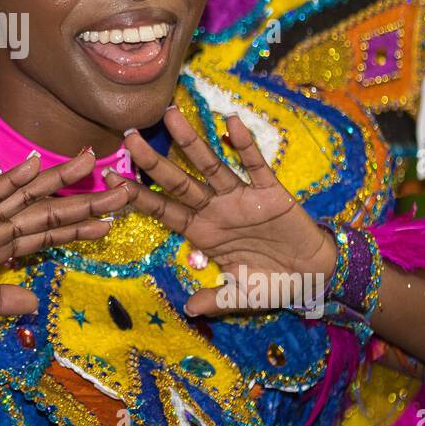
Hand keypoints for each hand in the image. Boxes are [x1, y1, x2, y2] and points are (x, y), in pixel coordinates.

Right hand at [0, 150, 129, 324]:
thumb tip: (35, 302)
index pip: (45, 238)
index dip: (77, 228)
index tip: (110, 221)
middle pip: (48, 213)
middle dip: (86, 201)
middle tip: (124, 187)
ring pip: (28, 197)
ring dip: (60, 180)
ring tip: (92, 161)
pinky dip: (13, 179)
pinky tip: (36, 164)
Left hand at [103, 107, 335, 317]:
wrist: (313, 275)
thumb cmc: (273, 283)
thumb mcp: (242, 296)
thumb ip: (216, 300)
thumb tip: (189, 310)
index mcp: (202, 233)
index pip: (163, 210)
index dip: (138, 196)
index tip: (111, 180)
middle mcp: (215, 210)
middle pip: (178, 181)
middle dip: (153, 161)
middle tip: (128, 137)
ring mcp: (241, 197)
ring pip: (210, 165)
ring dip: (191, 141)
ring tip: (170, 115)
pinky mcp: (270, 191)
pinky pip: (255, 165)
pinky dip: (245, 145)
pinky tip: (231, 123)